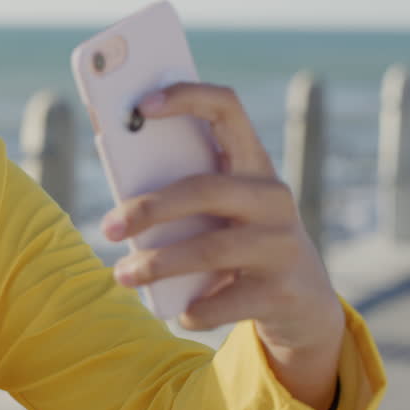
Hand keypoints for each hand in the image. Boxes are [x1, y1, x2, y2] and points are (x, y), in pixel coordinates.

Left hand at [99, 82, 345, 409]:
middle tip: (108, 228)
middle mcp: (273, 196)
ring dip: (158, 264)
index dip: (186, 97)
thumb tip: (108, 147)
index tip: (140, 103)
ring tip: (122, 276)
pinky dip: (195, 308)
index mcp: (252, 162)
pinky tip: (180, 312)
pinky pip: (226, 300)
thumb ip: (176, 180)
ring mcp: (282, 244)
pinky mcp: (282, 291)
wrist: (302, 301)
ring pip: (210, 249)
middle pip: (205, 189)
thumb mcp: (216, 206)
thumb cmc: (235, 237)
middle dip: (149, 208)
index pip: (227, 108)